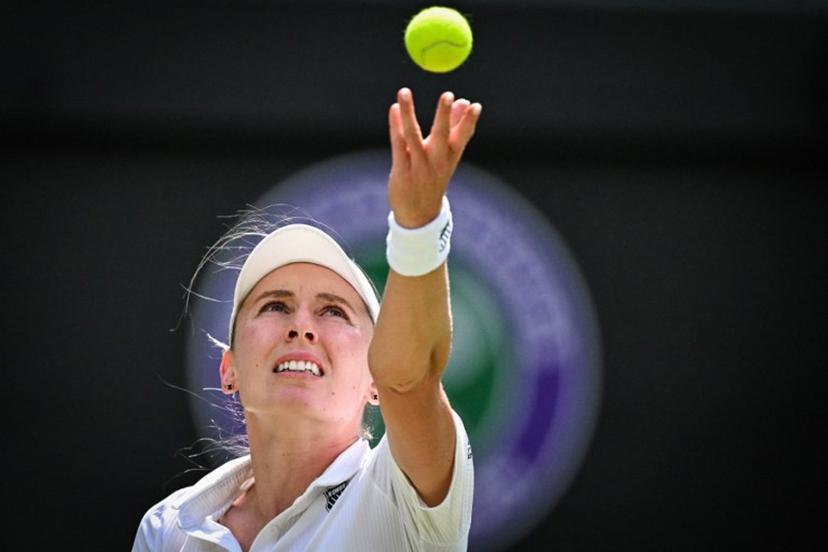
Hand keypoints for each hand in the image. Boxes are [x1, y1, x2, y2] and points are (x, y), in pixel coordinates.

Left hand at [388, 87, 481, 227]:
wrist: (419, 216)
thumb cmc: (433, 178)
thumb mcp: (447, 157)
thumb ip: (454, 128)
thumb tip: (465, 102)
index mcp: (450, 158)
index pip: (462, 138)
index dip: (468, 122)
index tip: (475, 106)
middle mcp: (436, 162)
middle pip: (441, 136)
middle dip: (445, 116)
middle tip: (448, 95)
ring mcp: (418, 167)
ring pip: (413, 136)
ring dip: (408, 112)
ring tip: (404, 91)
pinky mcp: (401, 170)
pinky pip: (398, 144)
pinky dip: (395, 125)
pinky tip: (394, 109)